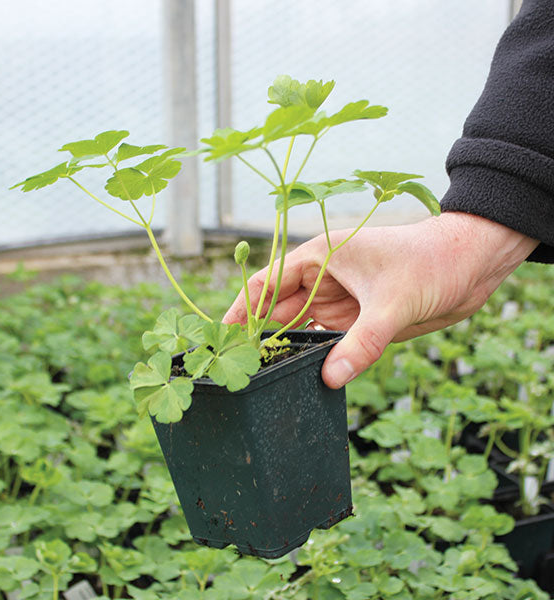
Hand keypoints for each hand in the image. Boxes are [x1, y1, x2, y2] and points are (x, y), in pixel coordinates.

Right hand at [224, 212, 537, 387]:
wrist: (471, 264)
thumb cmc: (431, 263)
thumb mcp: (394, 302)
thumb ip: (362, 342)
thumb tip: (330, 378)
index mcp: (322, 257)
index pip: (268, 281)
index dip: (243, 307)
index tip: (222, 333)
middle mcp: (324, 279)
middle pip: (279, 308)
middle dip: (259, 333)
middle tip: (236, 365)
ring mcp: (340, 301)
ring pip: (301, 327)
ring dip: (284, 347)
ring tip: (260, 373)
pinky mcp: (358, 320)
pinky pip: (327, 340)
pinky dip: (313, 355)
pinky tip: (299, 373)